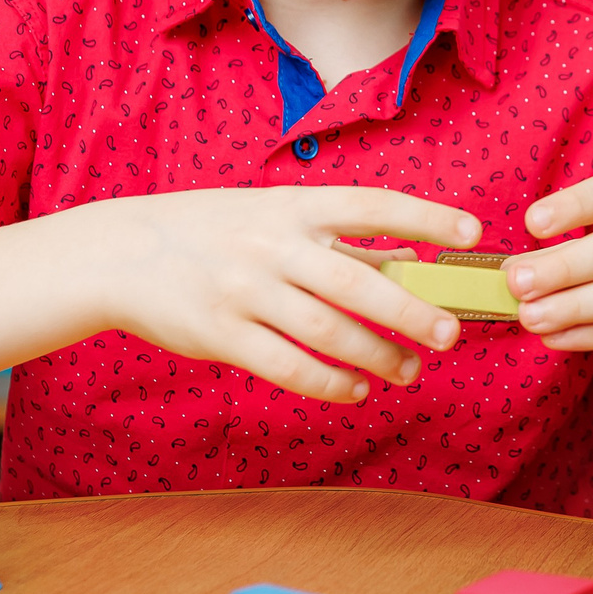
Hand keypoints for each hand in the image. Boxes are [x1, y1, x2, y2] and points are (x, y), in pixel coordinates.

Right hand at [104, 185, 483, 404]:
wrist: (120, 253)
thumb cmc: (213, 231)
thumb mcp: (274, 215)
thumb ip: (337, 238)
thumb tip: (409, 259)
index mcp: (293, 205)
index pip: (373, 205)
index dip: (426, 217)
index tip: (472, 232)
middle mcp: (273, 245)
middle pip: (360, 282)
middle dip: (413, 311)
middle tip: (450, 334)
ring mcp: (245, 291)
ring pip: (330, 332)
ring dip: (379, 356)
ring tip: (408, 370)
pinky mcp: (221, 335)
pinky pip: (290, 367)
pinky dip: (330, 382)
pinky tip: (356, 388)